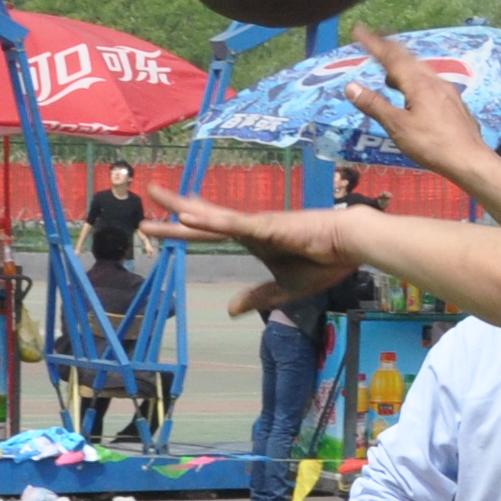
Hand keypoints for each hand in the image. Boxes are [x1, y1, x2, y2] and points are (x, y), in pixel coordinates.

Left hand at [154, 185, 360, 316]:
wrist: (351, 245)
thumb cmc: (324, 261)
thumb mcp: (285, 288)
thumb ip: (258, 296)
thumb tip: (230, 310)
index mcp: (253, 240)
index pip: (211, 234)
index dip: (186, 228)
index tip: (163, 221)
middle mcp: (249, 228)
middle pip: (204, 218)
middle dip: (174, 207)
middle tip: (149, 190)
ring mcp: (256, 225)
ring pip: (213, 218)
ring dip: (183, 208)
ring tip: (156, 194)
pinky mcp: (268, 227)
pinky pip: (234, 225)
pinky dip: (212, 222)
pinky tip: (190, 216)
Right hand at [335, 27, 498, 184]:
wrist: (470, 160)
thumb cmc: (431, 144)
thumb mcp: (397, 126)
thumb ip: (374, 105)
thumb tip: (351, 85)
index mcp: (419, 83)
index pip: (391, 57)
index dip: (374, 43)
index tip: (359, 30)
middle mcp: (435, 81)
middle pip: (408, 58)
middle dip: (389, 49)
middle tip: (373, 42)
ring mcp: (448, 91)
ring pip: (421, 70)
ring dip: (403, 66)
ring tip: (389, 74)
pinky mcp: (455, 103)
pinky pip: (431, 82)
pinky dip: (415, 79)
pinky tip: (414, 94)